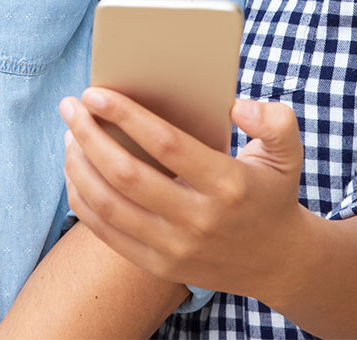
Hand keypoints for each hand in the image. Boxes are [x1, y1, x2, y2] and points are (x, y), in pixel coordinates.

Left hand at [60, 88, 307, 300]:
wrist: (280, 263)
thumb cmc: (273, 193)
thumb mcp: (288, 152)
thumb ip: (274, 120)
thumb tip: (239, 106)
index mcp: (228, 184)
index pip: (166, 145)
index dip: (126, 116)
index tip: (96, 92)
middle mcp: (199, 220)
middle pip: (127, 175)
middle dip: (89, 135)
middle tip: (70, 106)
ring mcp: (176, 248)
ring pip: (109, 206)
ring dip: (79, 166)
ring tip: (69, 134)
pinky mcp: (159, 265)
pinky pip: (107, 233)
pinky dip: (81, 200)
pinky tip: (74, 170)